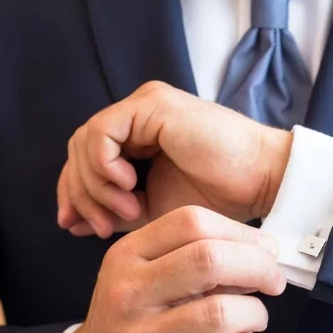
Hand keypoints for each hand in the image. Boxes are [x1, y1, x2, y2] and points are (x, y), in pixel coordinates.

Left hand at [56, 81, 293, 237]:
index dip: (74, 192)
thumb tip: (71, 223)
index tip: (75, 226)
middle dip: (79, 192)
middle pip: (79, 149)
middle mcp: (138, 115)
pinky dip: (105, 166)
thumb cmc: (220, 198)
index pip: (85, 158)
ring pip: (86, 142)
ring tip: (125, 212)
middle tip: (99, 227)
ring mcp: (145, 106)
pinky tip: (129, 187)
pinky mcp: (153, 105)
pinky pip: (102, 133)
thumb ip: (114, 211)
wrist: (260, 183)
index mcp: (139, 135)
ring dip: (95, 184)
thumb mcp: (155, 210)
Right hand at [61, 206, 285, 332]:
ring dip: (255, 314)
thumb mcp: (144, 277)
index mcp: (127, 257)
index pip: (192, 223)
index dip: (242, 234)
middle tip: (273, 282)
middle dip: (258, 267)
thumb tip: (264, 251)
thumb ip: (195, 257)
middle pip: (209, 260)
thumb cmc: (134, 321)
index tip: (265, 251)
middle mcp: (128, 294)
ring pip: (221, 313)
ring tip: (254, 319)